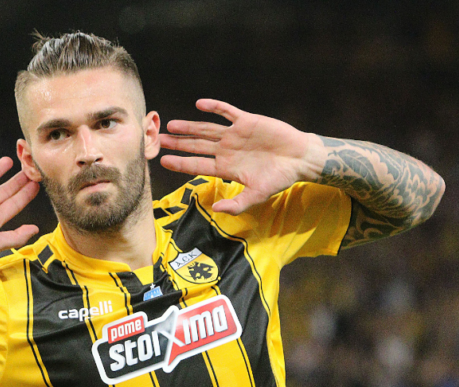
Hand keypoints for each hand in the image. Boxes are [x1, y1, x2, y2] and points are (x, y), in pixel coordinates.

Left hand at [159, 99, 321, 214]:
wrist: (299, 159)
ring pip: (207, 129)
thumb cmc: (278, 179)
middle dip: (178, 143)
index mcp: (225, 168)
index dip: (180, 163)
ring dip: (189, 126)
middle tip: (158, 140)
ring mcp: (235, 135)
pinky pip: (227, 112)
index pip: (197, 165)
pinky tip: (199, 104)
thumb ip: (236, 204)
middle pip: (196, 145)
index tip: (163, 160)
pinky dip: (214, 107)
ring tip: (171, 125)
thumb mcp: (256, 195)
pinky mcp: (246, 121)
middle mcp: (226, 150)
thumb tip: (215, 209)